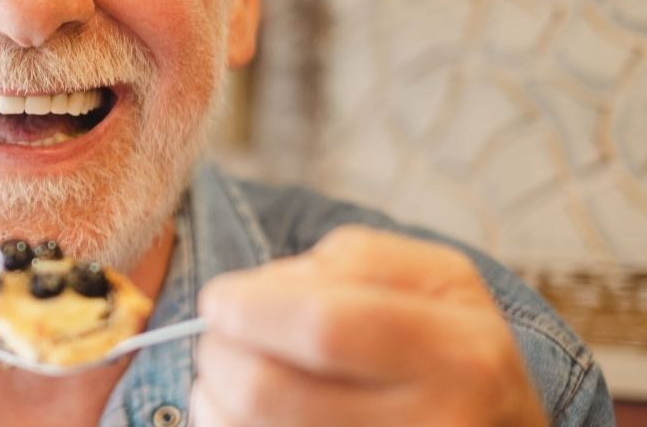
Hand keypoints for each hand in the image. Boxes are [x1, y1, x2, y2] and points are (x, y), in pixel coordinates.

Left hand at [191, 225, 546, 426]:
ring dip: (214, 396)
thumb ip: (351, 262)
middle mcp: (435, 425)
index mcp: (457, 353)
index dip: (250, 309)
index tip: (217, 299)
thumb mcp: (436, 280)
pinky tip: (244, 412)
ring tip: (229, 373)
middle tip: (217, 336)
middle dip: (219, 353)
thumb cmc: (451, 344)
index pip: (322, 327)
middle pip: (269, 391)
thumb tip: (257, 291)